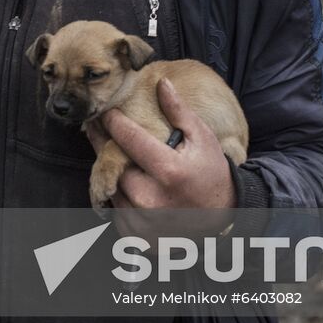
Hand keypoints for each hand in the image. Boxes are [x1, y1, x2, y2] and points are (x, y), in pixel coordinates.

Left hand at [88, 78, 236, 213]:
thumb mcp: (203, 138)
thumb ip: (179, 112)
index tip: (107, 112)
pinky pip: (116, 212)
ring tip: (119, 160)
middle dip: (106, 146)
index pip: (127, 139)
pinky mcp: (138, 239)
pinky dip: (119, 198)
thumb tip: (162, 83)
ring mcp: (144, 222)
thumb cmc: (211, 172)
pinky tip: (129, 187)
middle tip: (99, 130)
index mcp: (168, 170)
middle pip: (113, 165)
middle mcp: (152, 199)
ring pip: (111, 188)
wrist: (222, 217)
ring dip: (112, 173)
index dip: (113, 121)